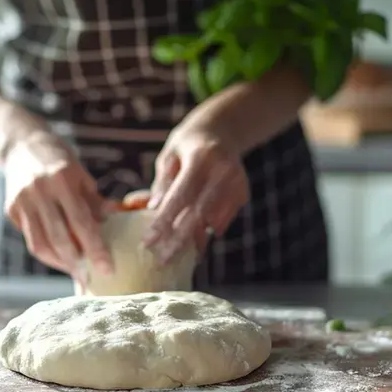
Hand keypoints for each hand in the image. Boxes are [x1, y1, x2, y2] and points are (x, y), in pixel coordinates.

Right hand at [2, 133, 112, 275]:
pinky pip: (31, 239)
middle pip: (59, 238)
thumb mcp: (81, 174)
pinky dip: (47, 252)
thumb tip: (114, 223)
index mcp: (62, 179)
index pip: (81, 222)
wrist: (21, 144)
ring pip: (40, 245)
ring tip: (75, 271)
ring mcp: (22, 201)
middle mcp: (39, 191)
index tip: (107, 268)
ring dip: (59, 263)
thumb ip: (95, 201)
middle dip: (77, 263)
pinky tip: (60, 258)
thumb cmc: (58, 159)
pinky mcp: (11, 209)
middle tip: (90, 277)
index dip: (94, 248)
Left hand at [143, 128, 248, 263]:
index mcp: (201, 157)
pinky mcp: (243, 193)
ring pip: (212, 222)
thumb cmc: (187, 147)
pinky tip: (194, 236)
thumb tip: (151, 212)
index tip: (148, 242)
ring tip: (173, 253)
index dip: (164, 221)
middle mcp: (223, 171)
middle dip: (179, 240)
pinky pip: (221, 221)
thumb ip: (162, 184)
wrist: (223, 131)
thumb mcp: (169, 158)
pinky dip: (206, 231)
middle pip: (199, 213)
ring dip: (193, 240)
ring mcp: (237, 183)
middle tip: (161, 260)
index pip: (180, 196)